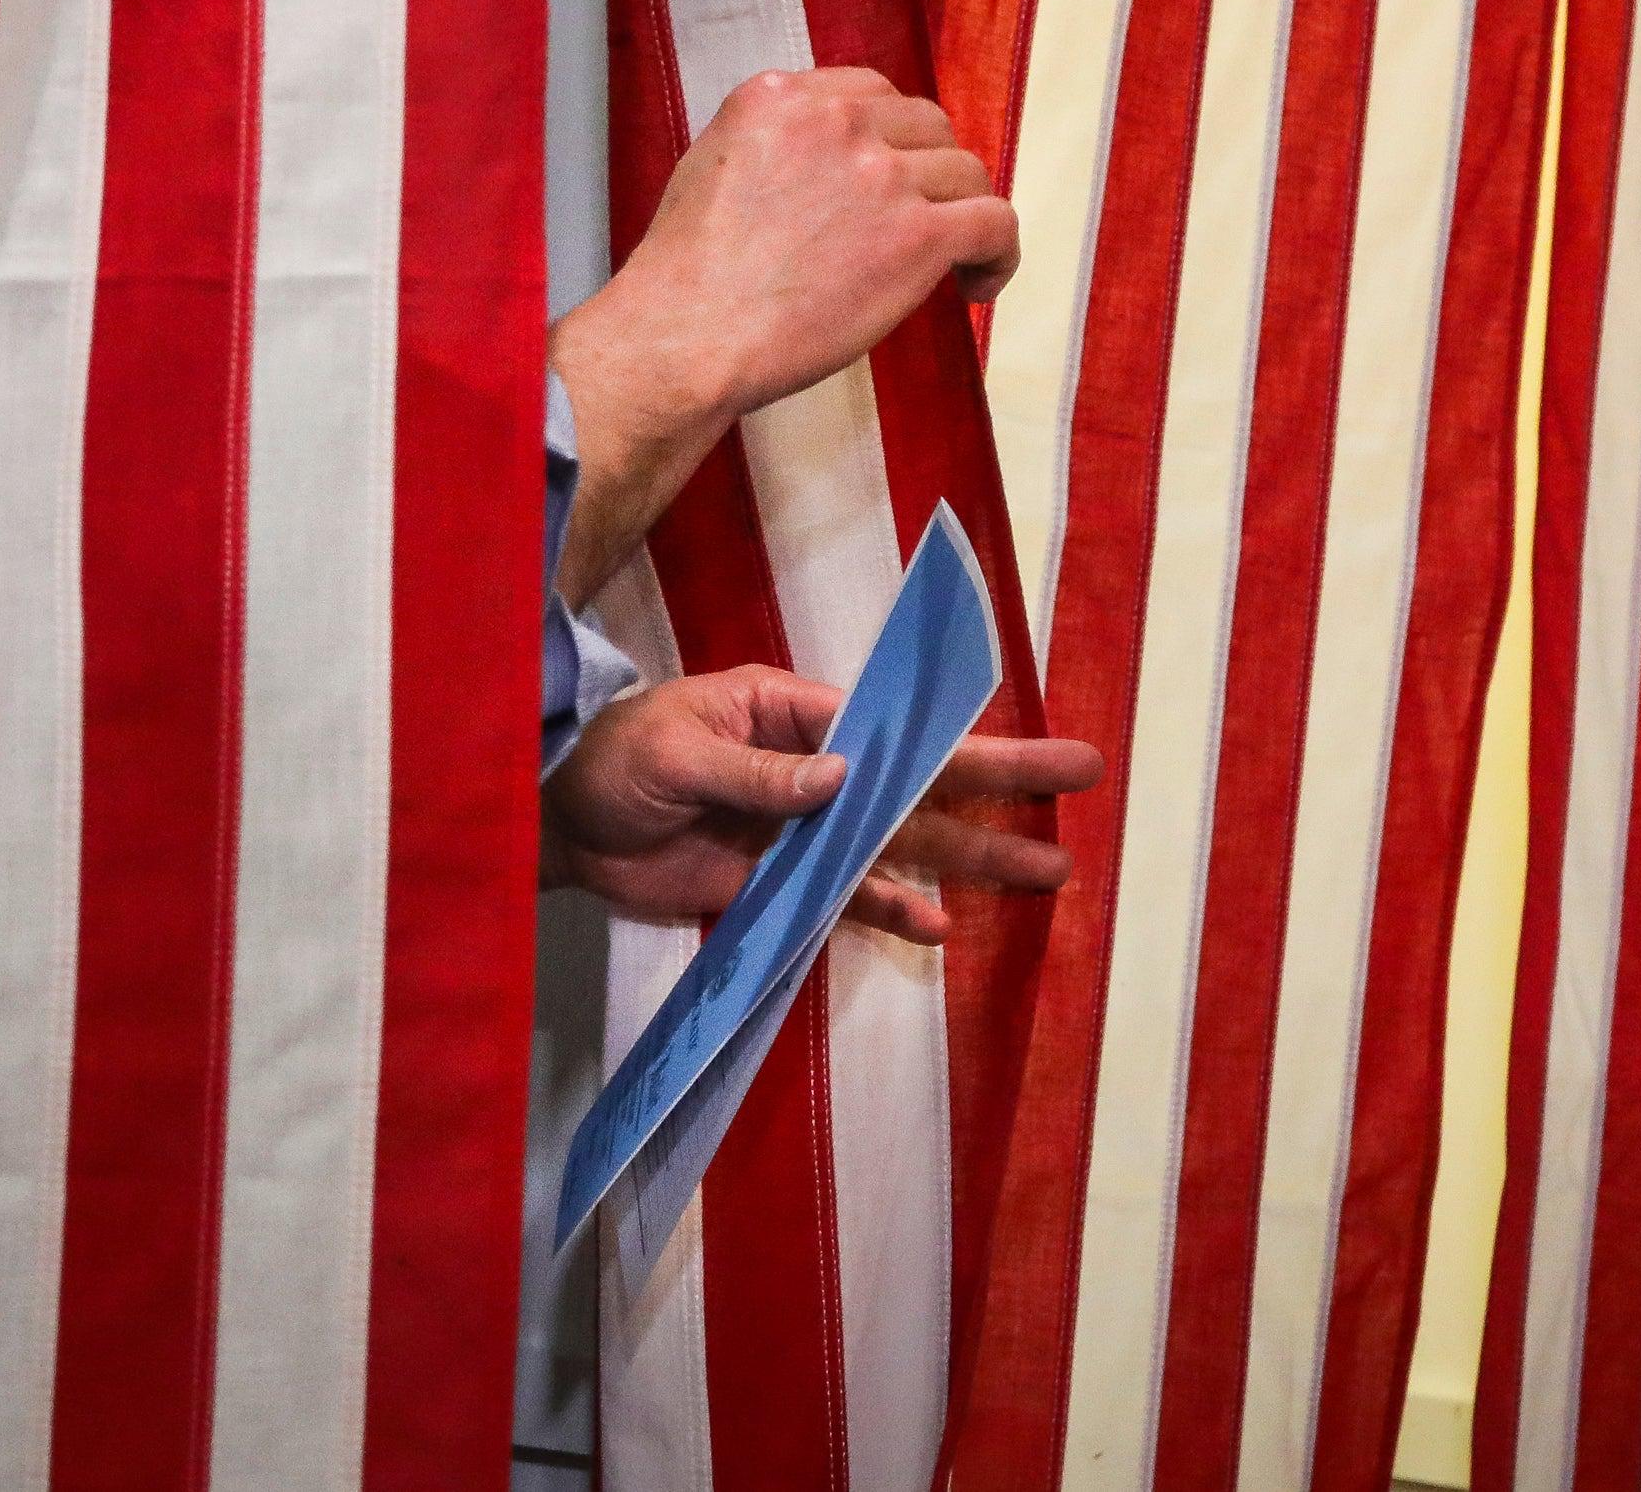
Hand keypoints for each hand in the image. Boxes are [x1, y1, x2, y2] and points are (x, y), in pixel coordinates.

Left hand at [544, 662, 1101, 944]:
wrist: (558, 823)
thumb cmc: (612, 760)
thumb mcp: (678, 753)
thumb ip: (759, 775)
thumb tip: (845, 780)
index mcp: (792, 713)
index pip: (887, 723)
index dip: (954, 733)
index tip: (1018, 737)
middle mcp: (814, 767)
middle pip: (920, 780)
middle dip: (1001, 783)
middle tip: (1083, 772)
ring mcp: (802, 830)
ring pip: (901, 844)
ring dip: (971, 858)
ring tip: (1050, 871)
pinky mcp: (778, 883)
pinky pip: (847, 897)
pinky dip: (893, 911)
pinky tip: (940, 927)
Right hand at [549, 69, 1017, 602]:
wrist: (684, 336)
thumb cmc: (685, 277)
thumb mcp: (712, 166)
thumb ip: (775, 145)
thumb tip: (824, 167)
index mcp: (779, 96)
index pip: (872, 93)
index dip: (894, 137)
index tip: (894, 175)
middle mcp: (836, 121)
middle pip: (927, 126)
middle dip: (930, 173)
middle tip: (922, 221)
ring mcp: (881, 174)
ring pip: (966, 174)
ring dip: (963, 215)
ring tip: (952, 264)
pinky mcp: (918, 234)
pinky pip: (995, 223)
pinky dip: (998, 254)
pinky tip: (976, 285)